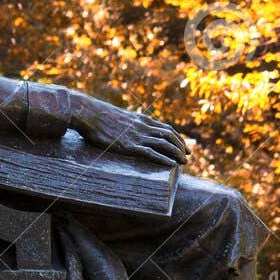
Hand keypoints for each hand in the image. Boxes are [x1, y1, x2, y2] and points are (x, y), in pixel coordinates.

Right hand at [71, 96, 189, 166]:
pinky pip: (151, 152)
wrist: (91, 114)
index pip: (167, 129)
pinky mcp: (130, 145)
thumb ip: (130, 124)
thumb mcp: (120, 118)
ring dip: (176, 154)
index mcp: (143, 120)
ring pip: (164, 144)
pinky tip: (170, 165)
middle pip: (170, 136)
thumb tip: (130, 131)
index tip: (185, 147)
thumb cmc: (101, 117)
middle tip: (188, 157)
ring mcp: (138, 136)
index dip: (178, 138)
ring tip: (183, 163)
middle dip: (181, 147)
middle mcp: (144, 126)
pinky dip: (163, 159)